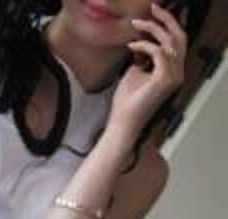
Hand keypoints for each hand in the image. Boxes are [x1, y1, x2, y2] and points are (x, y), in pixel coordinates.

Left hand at [108, 1, 188, 140]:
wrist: (123, 121)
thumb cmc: (127, 100)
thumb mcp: (134, 72)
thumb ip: (142, 58)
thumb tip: (139, 43)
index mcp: (172, 70)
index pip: (177, 42)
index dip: (168, 25)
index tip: (153, 14)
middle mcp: (177, 72)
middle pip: (180, 37)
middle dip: (167, 19)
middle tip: (153, 7)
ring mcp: (173, 77)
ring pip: (171, 42)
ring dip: (152, 29)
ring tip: (136, 24)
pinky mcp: (164, 80)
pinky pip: (160, 53)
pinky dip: (145, 45)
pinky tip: (131, 45)